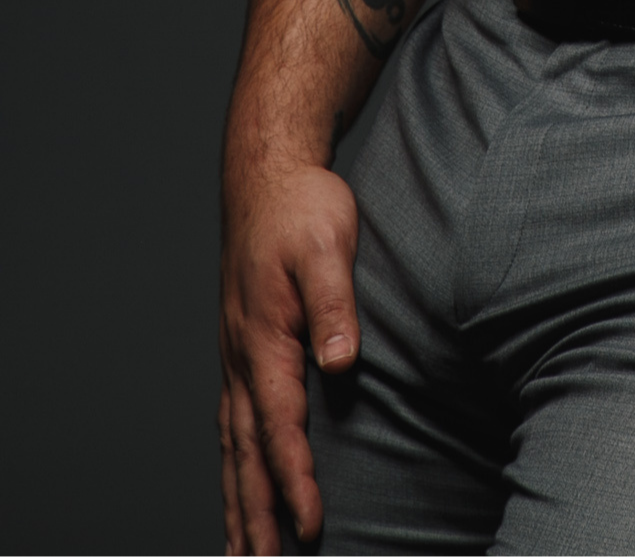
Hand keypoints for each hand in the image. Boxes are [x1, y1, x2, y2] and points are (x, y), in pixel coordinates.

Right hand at [219, 159, 359, 554]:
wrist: (267, 175)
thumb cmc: (302, 209)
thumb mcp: (327, 245)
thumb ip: (335, 305)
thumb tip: (341, 363)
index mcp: (264, 340)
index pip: (280, 427)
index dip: (294, 482)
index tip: (309, 528)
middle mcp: (242, 359)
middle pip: (246, 454)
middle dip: (255, 517)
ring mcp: (236, 358)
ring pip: (233, 447)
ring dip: (238, 503)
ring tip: (243, 555)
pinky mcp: (241, 352)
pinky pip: (233, 425)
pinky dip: (234, 467)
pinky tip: (239, 488)